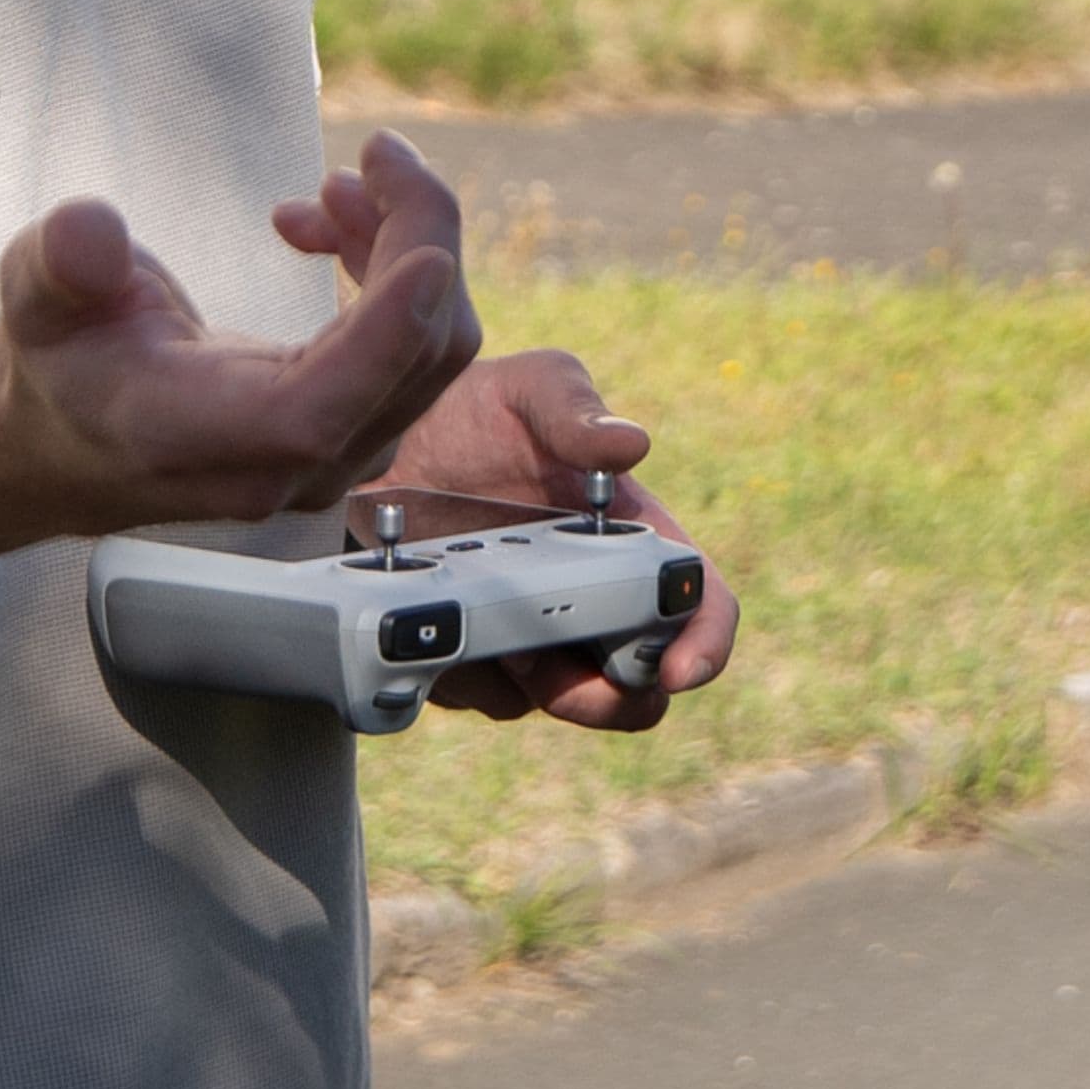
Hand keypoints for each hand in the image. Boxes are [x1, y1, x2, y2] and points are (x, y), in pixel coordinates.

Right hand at [0, 131, 482, 531]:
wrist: (78, 430)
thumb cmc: (62, 358)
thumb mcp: (34, 293)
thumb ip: (57, 263)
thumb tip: (88, 232)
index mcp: (191, 435)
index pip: (314, 410)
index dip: (383, 336)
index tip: (432, 252)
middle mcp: (277, 466)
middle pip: (409, 364)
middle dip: (416, 238)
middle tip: (375, 151)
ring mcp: (328, 458)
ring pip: (428, 351)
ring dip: (402, 245)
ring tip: (328, 187)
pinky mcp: (354, 434)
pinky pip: (416, 349)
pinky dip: (393, 273)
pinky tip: (327, 227)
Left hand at [274, 157, 740, 736]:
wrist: (383, 436)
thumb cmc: (475, 405)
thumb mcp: (528, 389)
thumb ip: (575, 410)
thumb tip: (630, 446)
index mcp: (631, 537)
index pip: (697, 599)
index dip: (706, 641)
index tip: (682, 669)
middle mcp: (594, 595)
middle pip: (639, 683)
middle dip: (615, 698)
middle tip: (565, 680)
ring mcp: (536, 631)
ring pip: (561, 699)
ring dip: (534, 686)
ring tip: (484, 631)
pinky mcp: (478, 652)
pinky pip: (485, 694)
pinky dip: (467, 673)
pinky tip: (434, 622)